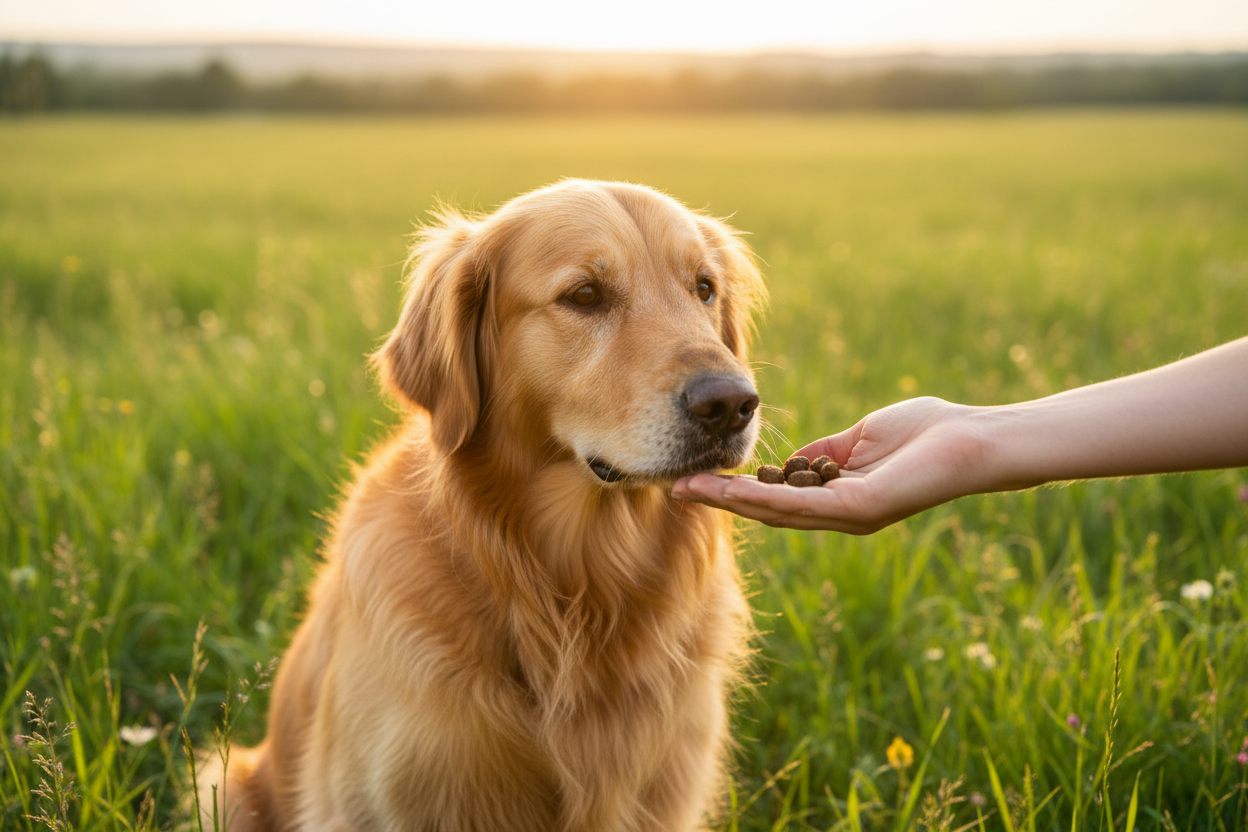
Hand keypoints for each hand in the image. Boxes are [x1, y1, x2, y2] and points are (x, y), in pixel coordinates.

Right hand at [673, 397, 993, 533]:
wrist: (974, 440)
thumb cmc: (929, 433)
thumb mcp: (862, 439)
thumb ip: (826, 452)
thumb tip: (791, 461)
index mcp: (839, 496)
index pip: (776, 496)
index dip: (735, 489)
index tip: (699, 476)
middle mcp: (838, 513)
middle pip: (766, 510)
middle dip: (720, 499)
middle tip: (675, 488)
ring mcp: (847, 514)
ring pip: (774, 511)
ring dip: (728, 501)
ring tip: (688, 490)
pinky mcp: (857, 508)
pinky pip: (799, 505)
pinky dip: (761, 498)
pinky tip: (731, 490)